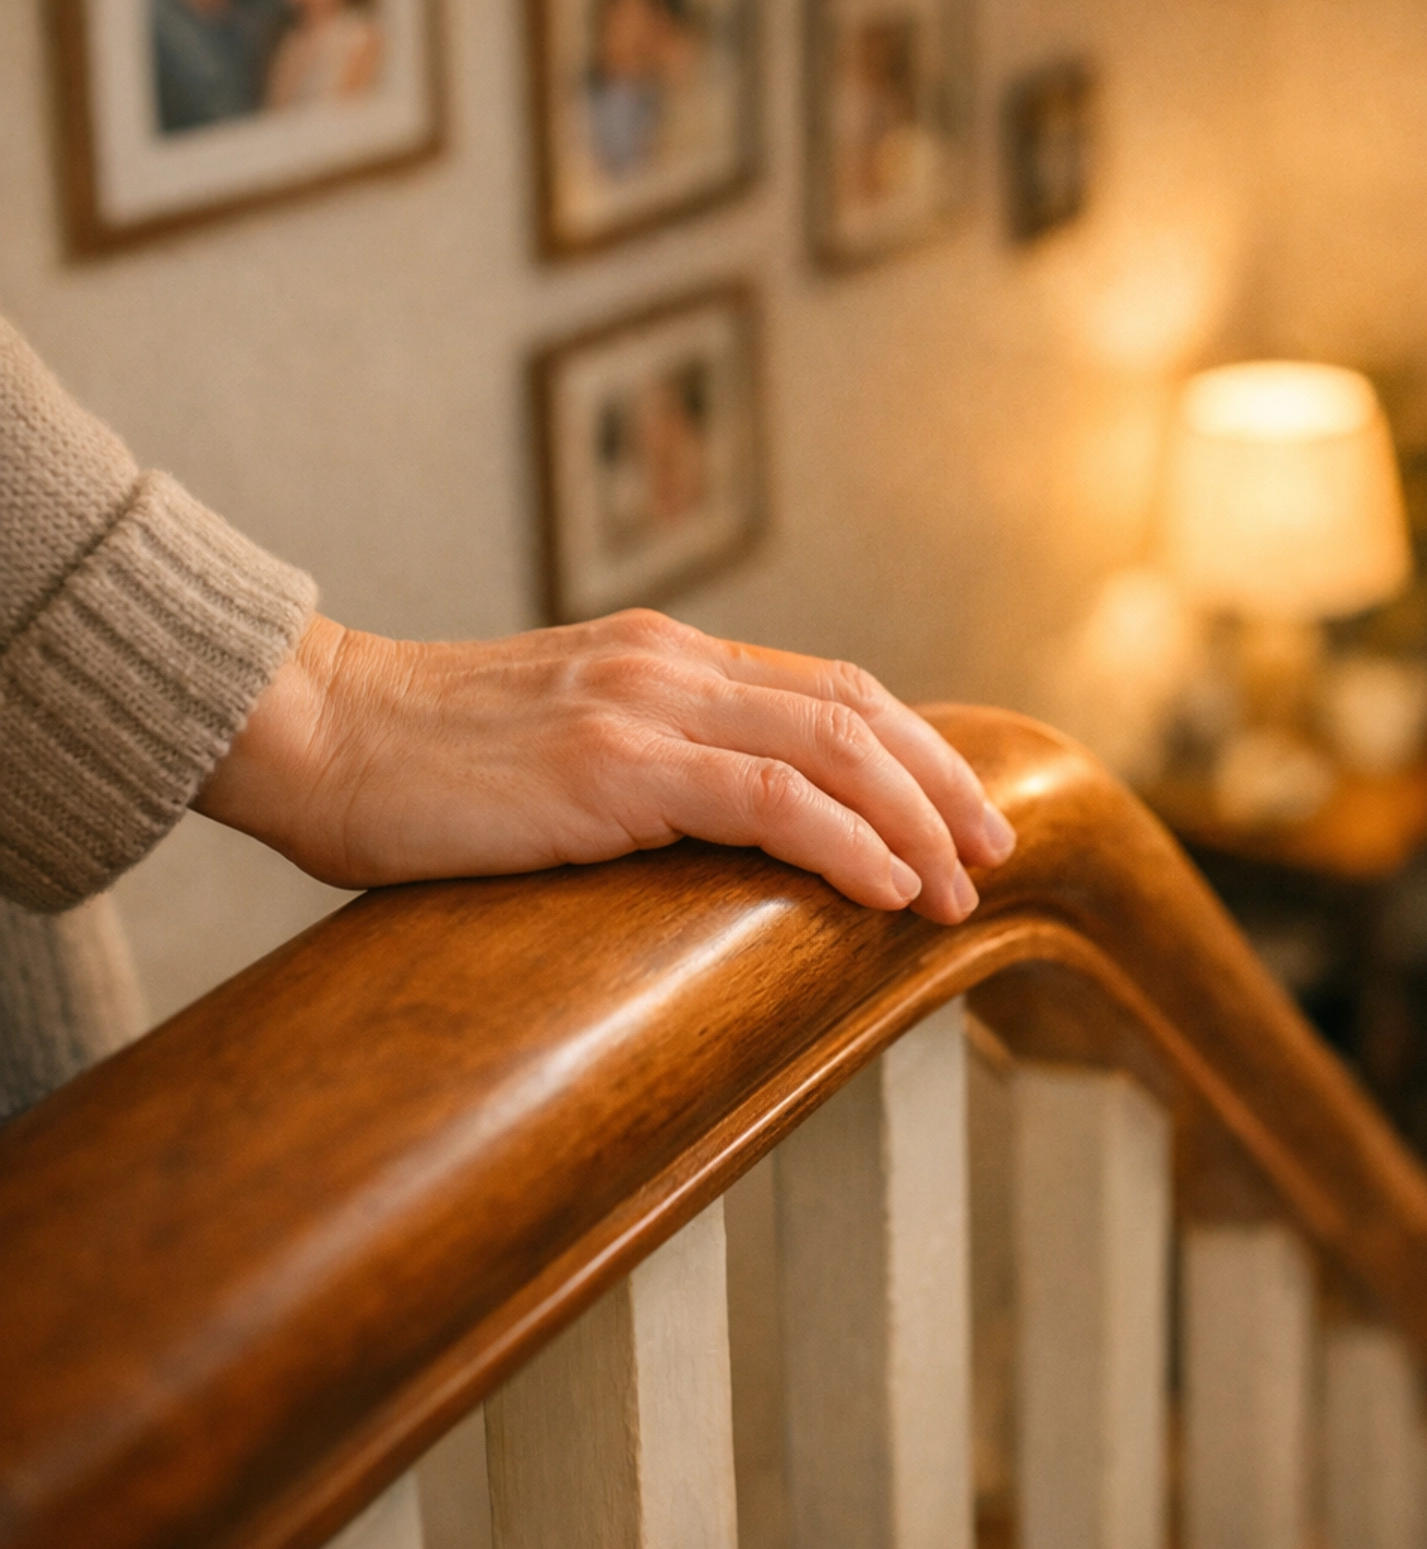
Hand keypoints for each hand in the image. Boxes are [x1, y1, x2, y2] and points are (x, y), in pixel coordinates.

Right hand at [195, 609, 1014, 924]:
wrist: (312, 731)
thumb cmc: (416, 763)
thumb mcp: (552, 746)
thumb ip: (641, 763)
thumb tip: (716, 835)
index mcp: (661, 658)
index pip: (828, 688)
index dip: (912, 750)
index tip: (960, 814)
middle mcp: (669, 665)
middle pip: (855, 709)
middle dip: (942, 784)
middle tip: (993, 855)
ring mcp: (642, 707)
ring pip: (832, 746)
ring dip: (915, 821)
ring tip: (958, 891)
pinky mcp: (610, 765)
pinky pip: (768, 797)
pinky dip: (848, 840)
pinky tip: (889, 888)